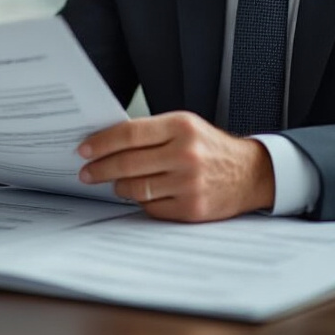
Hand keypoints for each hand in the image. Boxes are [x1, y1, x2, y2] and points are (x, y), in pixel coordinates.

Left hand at [76, 111, 273, 221]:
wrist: (250, 173)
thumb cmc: (211, 148)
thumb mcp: (186, 127)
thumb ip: (152, 132)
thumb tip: (108, 142)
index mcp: (181, 126)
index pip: (129, 133)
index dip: (102, 142)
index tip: (84, 149)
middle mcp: (186, 154)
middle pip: (127, 163)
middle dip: (100, 169)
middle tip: (87, 172)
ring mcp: (189, 183)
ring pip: (136, 187)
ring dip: (118, 186)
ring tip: (114, 183)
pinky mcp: (191, 208)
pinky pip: (151, 207)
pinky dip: (141, 201)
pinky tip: (141, 195)